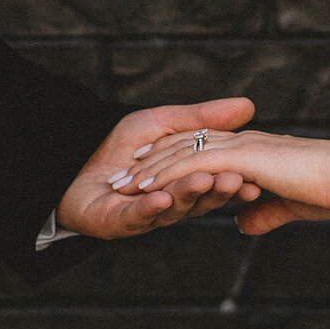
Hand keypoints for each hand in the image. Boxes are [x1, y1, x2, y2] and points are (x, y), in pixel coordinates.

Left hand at [57, 98, 260, 237]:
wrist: (72, 162)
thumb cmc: (119, 147)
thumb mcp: (163, 124)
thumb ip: (200, 120)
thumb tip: (248, 106)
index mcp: (186, 183)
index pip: (216, 181)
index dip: (236, 182)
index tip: (258, 178)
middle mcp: (171, 203)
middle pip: (200, 198)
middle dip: (218, 189)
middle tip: (239, 181)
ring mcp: (146, 215)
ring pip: (172, 207)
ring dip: (188, 194)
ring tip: (203, 181)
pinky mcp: (119, 222)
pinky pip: (137, 216)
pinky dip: (149, 207)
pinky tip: (160, 198)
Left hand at [113, 128, 329, 233]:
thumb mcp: (291, 204)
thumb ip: (265, 212)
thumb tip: (242, 225)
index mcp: (252, 151)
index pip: (203, 150)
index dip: (173, 160)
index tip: (147, 171)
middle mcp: (241, 145)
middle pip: (183, 148)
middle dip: (149, 163)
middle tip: (119, 175)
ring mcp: (239, 149)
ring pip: (181, 155)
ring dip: (149, 170)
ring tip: (120, 184)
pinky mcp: (241, 159)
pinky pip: (193, 165)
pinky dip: (165, 176)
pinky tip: (144, 187)